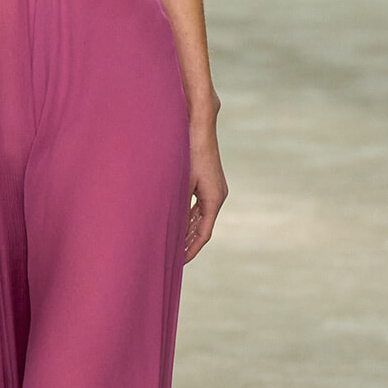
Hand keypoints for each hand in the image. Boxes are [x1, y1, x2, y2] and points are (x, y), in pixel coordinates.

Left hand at [185, 120, 227, 261]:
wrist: (199, 126)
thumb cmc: (189, 150)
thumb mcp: (180, 180)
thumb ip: (177, 204)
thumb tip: (170, 226)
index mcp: (213, 199)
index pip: (203, 234)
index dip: (191, 250)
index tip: (179, 262)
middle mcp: (218, 196)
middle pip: (203, 228)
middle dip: (188, 244)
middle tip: (174, 259)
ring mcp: (215, 189)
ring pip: (201, 217)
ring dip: (188, 231)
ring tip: (174, 246)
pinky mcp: (209, 182)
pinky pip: (200, 206)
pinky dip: (189, 217)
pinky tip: (177, 223)